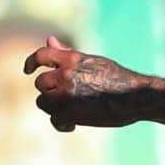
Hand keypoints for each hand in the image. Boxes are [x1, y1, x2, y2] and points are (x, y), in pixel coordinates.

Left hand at [24, 35, 152, 131]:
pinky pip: (54, 120)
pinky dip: (62, 124)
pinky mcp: (71, 113)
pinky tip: (73, 125)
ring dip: (55, 108)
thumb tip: (49, 40)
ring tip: (72, 112)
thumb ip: (67, 54)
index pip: (41, 55)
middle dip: (50, 92)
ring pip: (44, 102)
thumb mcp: (92, 61)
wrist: (136, 96)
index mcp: (72, 58)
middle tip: (67, 99)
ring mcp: (67, 94)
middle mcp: (66, 74)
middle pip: (40, 84)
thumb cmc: (117, 78)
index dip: (31, 62)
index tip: (28, 70)